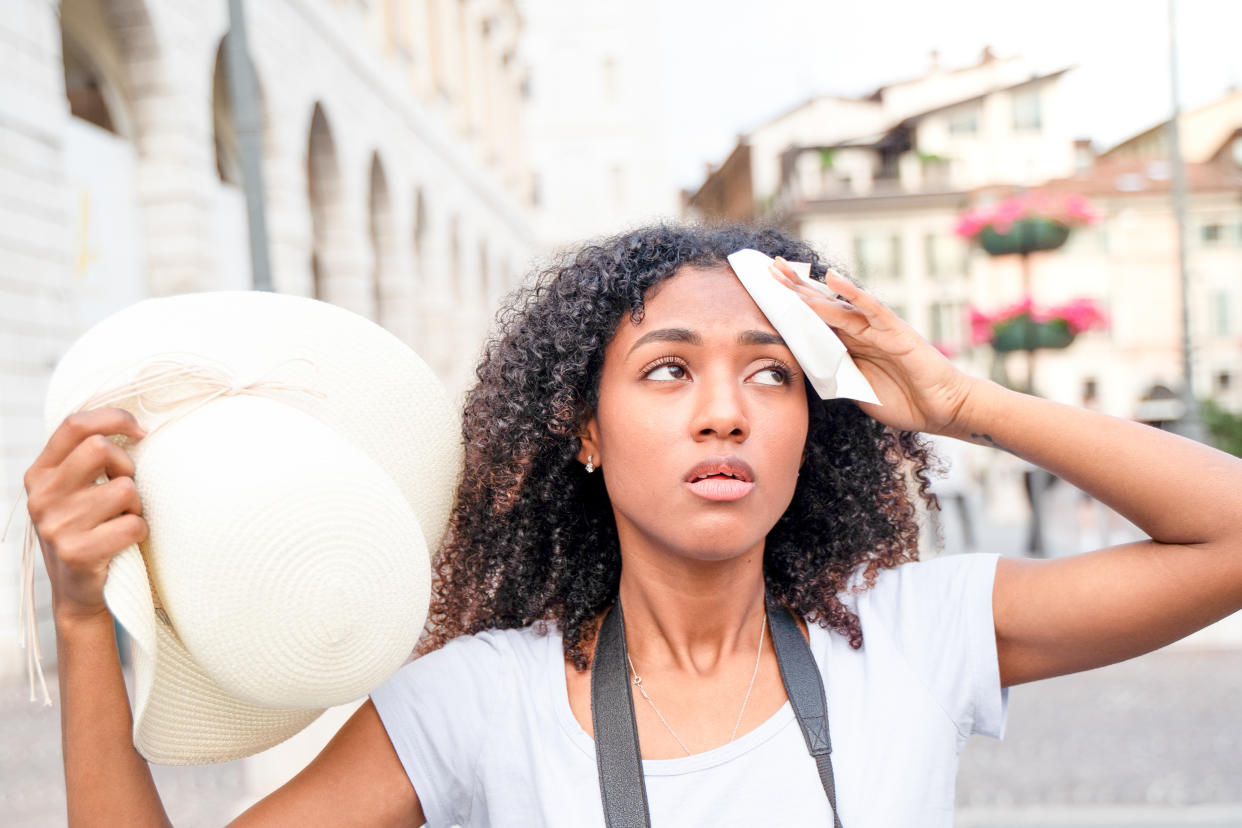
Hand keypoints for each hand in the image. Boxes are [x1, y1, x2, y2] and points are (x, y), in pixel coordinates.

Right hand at [23, 408, 148, 626]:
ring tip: (120, 521)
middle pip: (101, 449)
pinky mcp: (77, 552)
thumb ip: (87, 458)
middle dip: (126, 466)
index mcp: (40, 474)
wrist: (77, 593)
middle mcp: (42, 497)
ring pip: (125, 490)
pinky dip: (140, 532)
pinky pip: (133, 524)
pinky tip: (123, 542)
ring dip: (136, 506)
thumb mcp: (74, 491)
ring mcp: (56, 525)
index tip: (140, 431)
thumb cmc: (87, 530)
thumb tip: (133, 424)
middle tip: (126, 490)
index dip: (114, 419)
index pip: (75, 425)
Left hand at [769, 257, 978, 433]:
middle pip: (822, 306)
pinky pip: (871, 309)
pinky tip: (833, 278)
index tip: (766, 294)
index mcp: (850, 346)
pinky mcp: (896, 331)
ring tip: (788, 274)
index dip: (792, 308)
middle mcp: (861, 332)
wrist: (942, 409)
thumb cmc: (903, 401)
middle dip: (796, 289)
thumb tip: (805, 366)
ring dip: (812, 291)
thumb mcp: (856, 390)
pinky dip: (852, 293)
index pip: (815, 322)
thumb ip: (834, 376)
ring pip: (839, 305)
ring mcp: (878, 329)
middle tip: (769, 269)